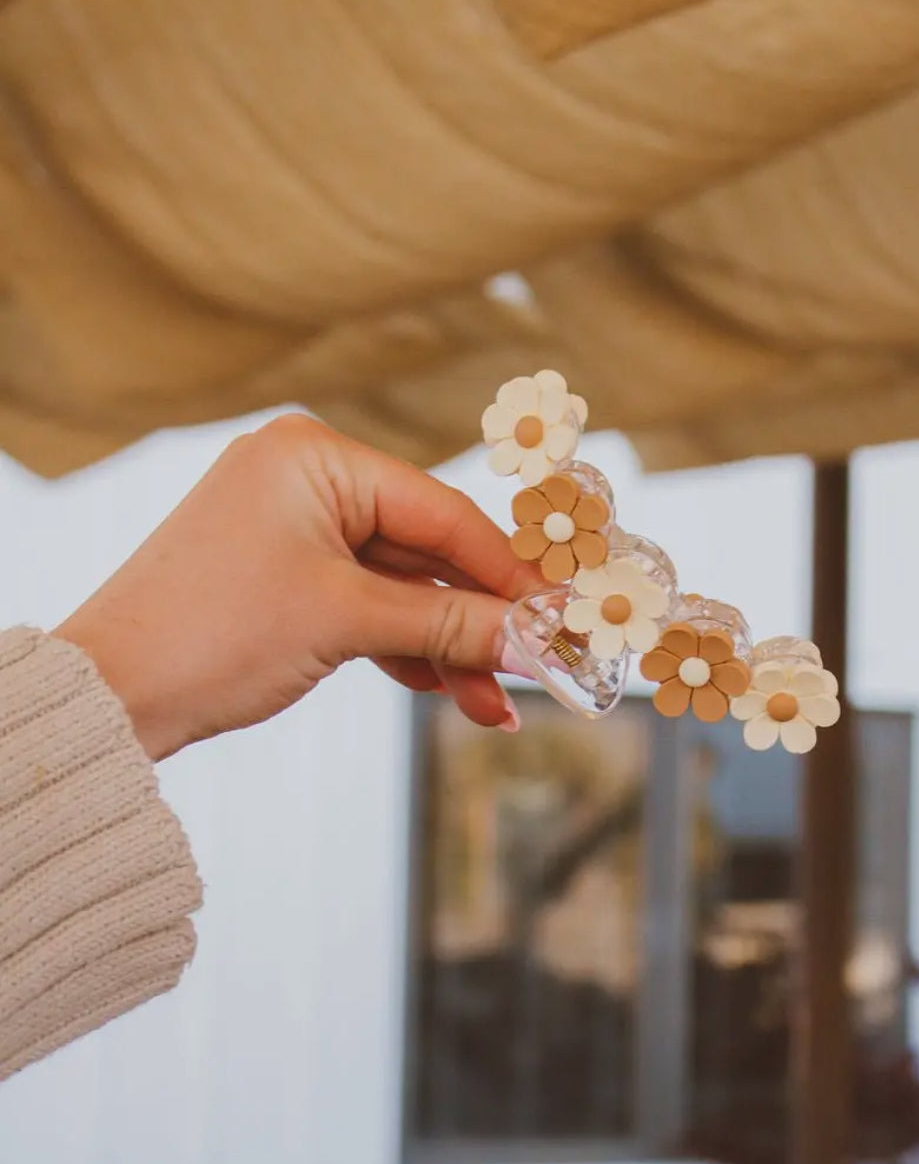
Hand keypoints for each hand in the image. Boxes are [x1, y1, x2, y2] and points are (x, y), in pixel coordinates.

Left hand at [55, 414, 541, 760]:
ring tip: (497, 707)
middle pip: (427, 552)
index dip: (508, 571)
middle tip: (542, 665)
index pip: (441, 511)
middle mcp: (307, 479)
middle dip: (481, 620)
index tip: (563, 614)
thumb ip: (451, 626)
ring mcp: (295, 530)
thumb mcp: (346, 624)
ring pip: (401, 589)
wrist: (111, 695)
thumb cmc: (211, 635)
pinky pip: (367, 607)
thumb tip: (538, 639)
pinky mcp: (285, 578)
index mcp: (316, 456)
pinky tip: (451, 693)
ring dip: (448, 648)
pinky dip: (405, 650)